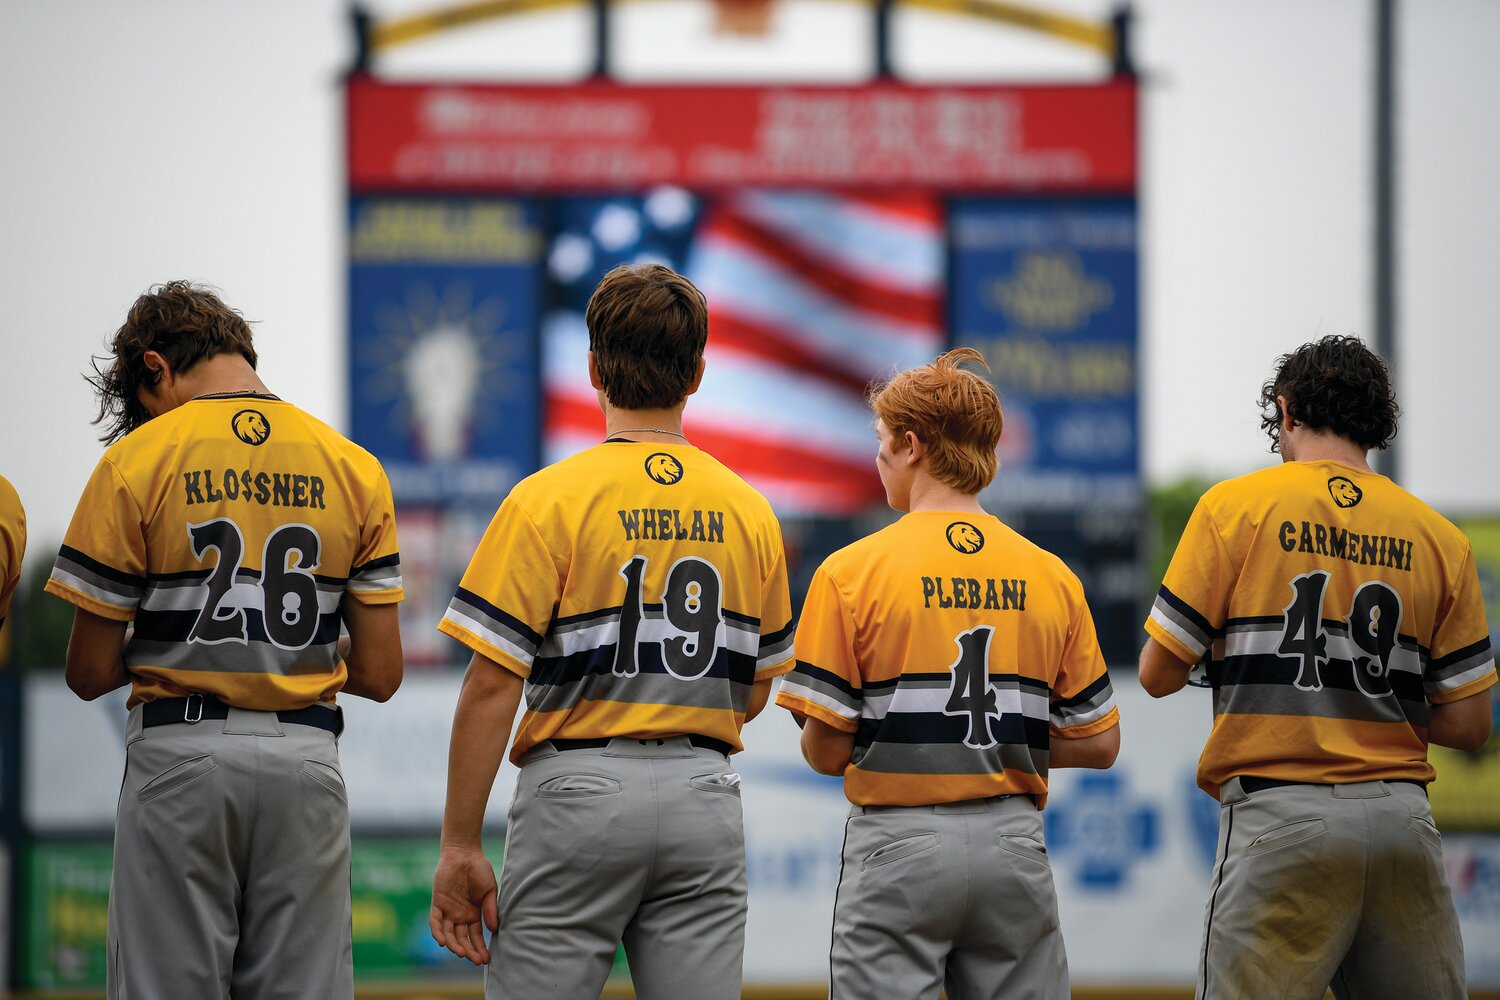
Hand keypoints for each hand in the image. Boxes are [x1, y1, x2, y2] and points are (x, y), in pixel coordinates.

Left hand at [430, 845, 498, 964]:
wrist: (465, 853)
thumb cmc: (479, 870)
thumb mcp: (490, 891)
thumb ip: (490, 909)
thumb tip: (494, 929)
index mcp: (474, 914)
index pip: (476, 936)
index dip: (480, 948)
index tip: (486, 959)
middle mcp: (460, 916)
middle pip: (462, 939)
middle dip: (468, 951)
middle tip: (476, 960)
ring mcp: (448, 911)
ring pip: (449, 934)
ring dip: (454, 945)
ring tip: (461, 954)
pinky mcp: (437, 904)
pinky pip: (435, 922)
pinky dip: (438, 932)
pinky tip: (442, 942)